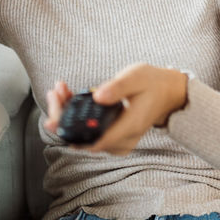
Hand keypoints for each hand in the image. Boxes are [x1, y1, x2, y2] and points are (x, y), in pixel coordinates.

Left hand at [44, 64, 187, 155]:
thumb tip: (97, 96)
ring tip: (60, 90)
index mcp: (129, 128)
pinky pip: (89, 133)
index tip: (52, 118)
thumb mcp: (136, 77)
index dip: (70, 132)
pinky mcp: (113, 137)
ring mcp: (117, 141)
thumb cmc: (152, 83)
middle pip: (83, 140)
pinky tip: (69, 98)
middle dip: (63, 117)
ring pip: (84, 137)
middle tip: (55, 92)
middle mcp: (122, 141)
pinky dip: (76, 117)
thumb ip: (117, 87)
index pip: (94, 141)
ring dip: (68, 115)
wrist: (167, 92)